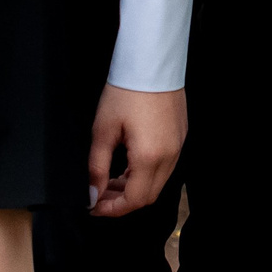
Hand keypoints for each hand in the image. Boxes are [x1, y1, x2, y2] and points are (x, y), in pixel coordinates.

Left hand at [87, 84, 185, 215]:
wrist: (151, 62)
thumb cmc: (126, 91)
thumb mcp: (103, 130)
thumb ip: (96, 167)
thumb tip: (92, 194)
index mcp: (149, 157)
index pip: (134, 200)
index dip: (112, 209)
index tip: (94, 206)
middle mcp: (169, 156)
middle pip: (148, 196)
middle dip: (122, 201)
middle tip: (99, 194)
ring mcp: (178, 147)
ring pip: (157, 183)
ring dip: (134, 188)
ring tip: (110, 179)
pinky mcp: (180, 137)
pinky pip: (165, 167)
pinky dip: (145, 174)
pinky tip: (128, 164)